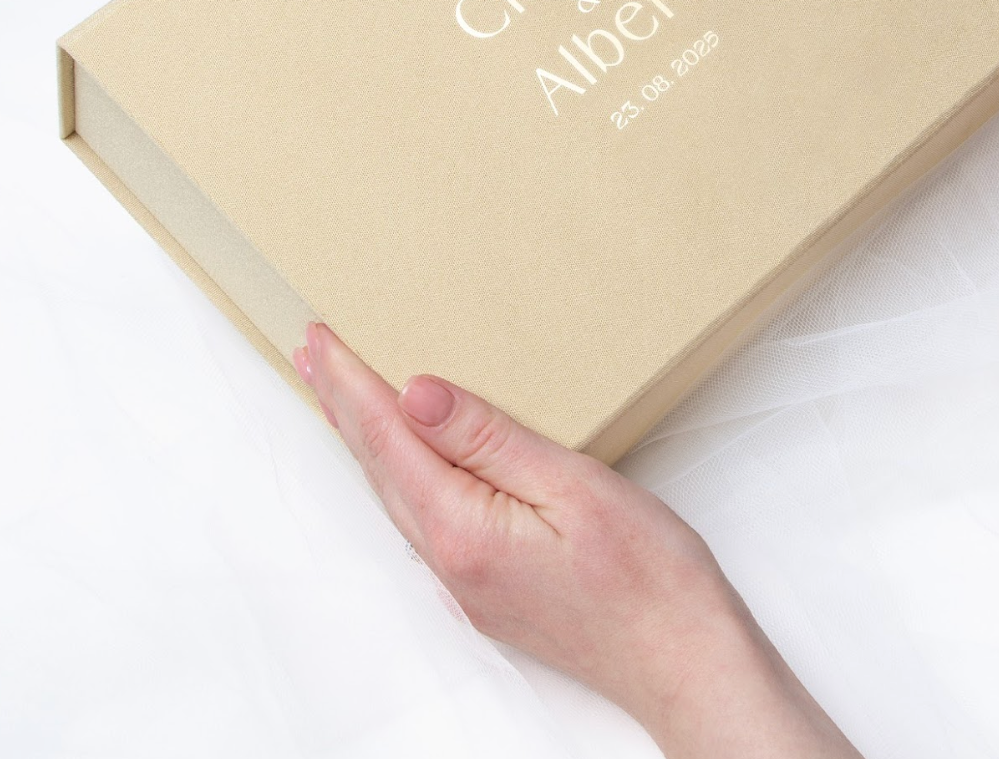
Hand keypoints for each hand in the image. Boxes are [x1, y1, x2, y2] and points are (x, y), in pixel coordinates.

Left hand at [293, 320, 861, 758]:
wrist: (686, 661)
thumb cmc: (648, 575)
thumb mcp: (572, 486)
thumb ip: (488, 439)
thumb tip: (416, 394)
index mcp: (463, 529)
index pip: (388, 438)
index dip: (351, 383)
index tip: (319, 337)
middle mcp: (450, 562)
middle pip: (379, 467)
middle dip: (342, 406)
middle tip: (312, 352)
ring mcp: (465, 582)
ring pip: (396, 494)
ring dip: (364, 439)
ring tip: (341, 395)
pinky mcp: (487, 590)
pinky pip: (422, 515)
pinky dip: (398, 472)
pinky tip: (405, 456)